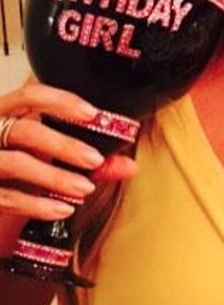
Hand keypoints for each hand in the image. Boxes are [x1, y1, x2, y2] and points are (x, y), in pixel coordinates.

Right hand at [0, 83, 136, 220]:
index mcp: (5, 114)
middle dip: (64, 145)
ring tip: (85, 188)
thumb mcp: (49, 158)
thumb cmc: (20, 168)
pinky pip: (6, 197)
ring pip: (15, 163)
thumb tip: (130, 167)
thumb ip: (87, 160)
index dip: (60, 102)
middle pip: (24, 131)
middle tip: (95, 159)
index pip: (29, 96)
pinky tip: (63, 208)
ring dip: (55, 177)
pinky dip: (37, 205)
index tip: (92, 114)